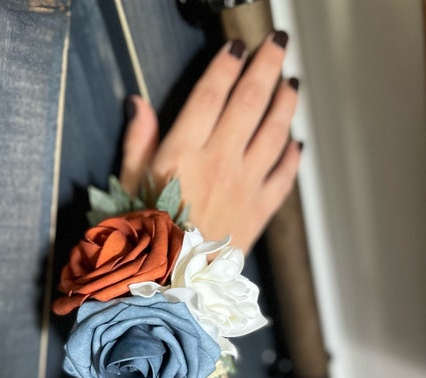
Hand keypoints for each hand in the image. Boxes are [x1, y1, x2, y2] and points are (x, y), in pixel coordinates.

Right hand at [118, 32, 301, 254]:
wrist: (172, 285)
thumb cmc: (145, 238)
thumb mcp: (130, 186)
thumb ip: (138, 142)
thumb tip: (138, 104)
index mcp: (184, 153)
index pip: (211, 94)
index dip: (225, 64)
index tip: (236, 46)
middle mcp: (220, 162)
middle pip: (251, 102)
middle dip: (266, 66)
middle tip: (276, 43)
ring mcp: (245, 186)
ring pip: (275, 133)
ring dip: (286, 103)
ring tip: (291, 84)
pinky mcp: (260, 211)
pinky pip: (284, 176)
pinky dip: (293, 156)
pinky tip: (295, 142)